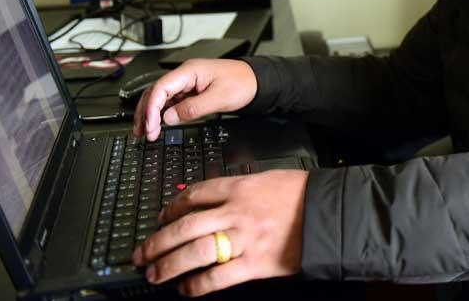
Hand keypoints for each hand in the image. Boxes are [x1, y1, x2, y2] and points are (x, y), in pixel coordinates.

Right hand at [132, 59, 257, 140]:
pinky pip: (171, 101)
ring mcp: (187, 83)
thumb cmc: (243, 83)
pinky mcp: (191, 91)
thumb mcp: (219, 98)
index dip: (151, 108)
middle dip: (145, 113)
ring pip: (161, 98)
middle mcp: (185, 75)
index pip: (161, 88)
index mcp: (190, 71)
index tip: (151, 126)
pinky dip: (162, 114)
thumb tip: (169, 118)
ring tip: (146, 132)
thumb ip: (192, 109)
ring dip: (151, 114)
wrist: (257, 81)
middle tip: (142, 133)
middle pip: (155, 92)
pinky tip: (159, 124)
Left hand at [132, 170, 308, 295]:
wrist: (329, 211)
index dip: (170, 207)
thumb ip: (238, 190)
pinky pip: (216, 277)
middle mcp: (235, 212)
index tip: (160, 217)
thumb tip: (209, 201)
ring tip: (153, 274)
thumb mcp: (266, 179)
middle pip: (184, 226)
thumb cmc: (301, 195)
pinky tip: (185, 289)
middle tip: (140, 253)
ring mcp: (243, 239)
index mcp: (238, 188)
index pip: (193, 195)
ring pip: (193, 252)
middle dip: (156, 242)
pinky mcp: (254, 263)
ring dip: (167, 265)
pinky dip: (196, 285)